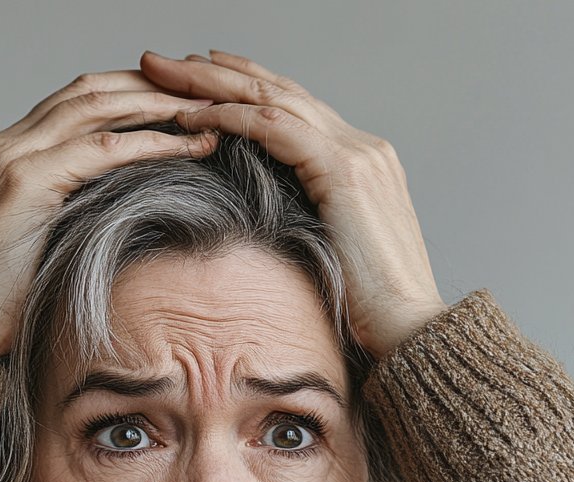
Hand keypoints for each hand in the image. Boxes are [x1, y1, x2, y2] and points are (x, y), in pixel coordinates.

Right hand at [0, 73, 216, 357]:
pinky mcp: (25, 181)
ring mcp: (10, 157)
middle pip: (87, 91)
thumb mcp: (32, 248)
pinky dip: (151, 142)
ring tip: (206, 111)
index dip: (126, 97)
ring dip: (158, 104)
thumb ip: (62, 218)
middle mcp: (3, 145)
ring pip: (97, 106)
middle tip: (201, 92)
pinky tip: (189, 145)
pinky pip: (103, 149)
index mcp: (2, 157)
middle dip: (149, 86)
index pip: (73, 106)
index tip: (173, 104)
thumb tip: (113, 220)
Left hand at [141, 51, 445, 357]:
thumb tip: (261, 226)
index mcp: (360, 163)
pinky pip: (275, 129)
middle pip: (278, 91)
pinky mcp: (344, 172)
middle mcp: (361, 147)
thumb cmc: (369, 309)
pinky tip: (192, 117)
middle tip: (165, 62)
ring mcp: (356, 154)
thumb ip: (304, 224)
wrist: (409, 327)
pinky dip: (230, 119)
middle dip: (218, 73)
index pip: (293, 110)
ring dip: (213, 85)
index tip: (198, 83)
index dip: (243, 90)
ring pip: (271, 98)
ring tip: (165, 75)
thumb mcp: (330, 254)